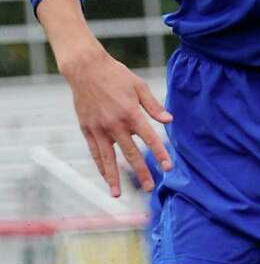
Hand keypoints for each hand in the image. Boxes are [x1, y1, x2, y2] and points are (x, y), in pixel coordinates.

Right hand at [59, 42, 171, 195]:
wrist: (86, 68)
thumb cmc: (116, 75)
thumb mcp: (139, 86)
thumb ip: (154, 105)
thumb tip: (169, 120)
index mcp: (131, 114)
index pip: (150, 139)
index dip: (160, 154)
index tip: (168, 168)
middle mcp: (115, 125)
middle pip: (131, 154)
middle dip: (142, 172)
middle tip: (150, 188)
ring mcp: (99, 129)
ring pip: (108, 159)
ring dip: (114, 178)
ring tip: (118, 195)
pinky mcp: (87, 129)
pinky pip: (95, 152)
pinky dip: (100, 166)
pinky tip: (105, 178)